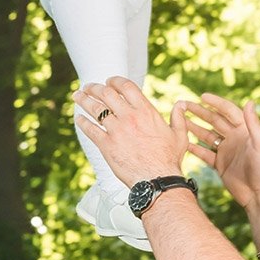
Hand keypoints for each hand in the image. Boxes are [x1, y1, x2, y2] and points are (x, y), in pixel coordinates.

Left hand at [73, 77, 187, 187]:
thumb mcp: (179, 135)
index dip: (115, 81)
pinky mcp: (107, 145)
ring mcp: (116, 130)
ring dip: (84, 100)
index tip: (108, 81)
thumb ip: (178, 118)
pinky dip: (82, 122)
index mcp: (146, 111)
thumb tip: (181, 104)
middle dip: (94, 88)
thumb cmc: (169, 159)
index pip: (126, 87)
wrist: (157, 179)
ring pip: (95, 109)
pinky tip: (78, 118)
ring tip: (77, 96)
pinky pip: (90, 130)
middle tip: (88, 87)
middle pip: (106, 94)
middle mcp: (129, 117)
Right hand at [182, 93, 259, 209]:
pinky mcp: (220, 164)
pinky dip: (194, 148)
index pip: (228, 111)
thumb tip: (250, 101)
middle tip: (184, 105)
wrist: (259, 195)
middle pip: (214, 121)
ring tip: (179, 120)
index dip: (216, 103)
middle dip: (199, 112)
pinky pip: (204, 153)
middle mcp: (235, 138)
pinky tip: (182, 143)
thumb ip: (254, 123)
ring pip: (207, 135)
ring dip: (194, 128)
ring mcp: (226, 151)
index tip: (202, 96)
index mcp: (245, 130)